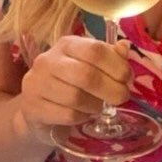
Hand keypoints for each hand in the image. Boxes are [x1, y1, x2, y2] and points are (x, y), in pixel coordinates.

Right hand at [16, 36, 131, 141]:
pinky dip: (82, 117)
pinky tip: (84, 114)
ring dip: (96, 105)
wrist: (39, 107)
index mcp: (67, 44)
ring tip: (100, 106)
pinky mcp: (32, 107)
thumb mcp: (89, 64)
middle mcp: (48, 60)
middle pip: (86, 75)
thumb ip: (109, 55)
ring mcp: (37, 83)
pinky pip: (66, 115)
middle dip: (111, 89)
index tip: (128, 78)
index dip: (116, 65)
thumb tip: (124, 48)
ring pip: (76, 97)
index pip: (95, 50)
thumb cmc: (70, 81)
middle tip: (122, 97)